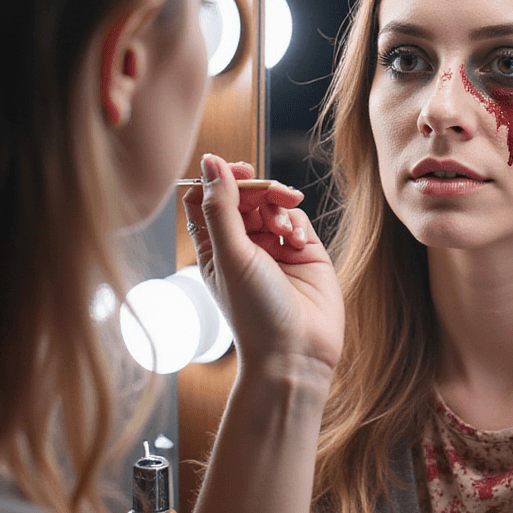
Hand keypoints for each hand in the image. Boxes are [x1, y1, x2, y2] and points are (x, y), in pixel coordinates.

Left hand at [183, 155, 343, 380]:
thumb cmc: (255, 313)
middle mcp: (242, 246)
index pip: (206, 199)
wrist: (297, 352)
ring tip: (285, 229)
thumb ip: (220, 206)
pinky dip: (297, 223)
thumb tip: (210, 160)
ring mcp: (274, 248)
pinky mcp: (305, 252)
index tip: (234, 171)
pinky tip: (297, 243)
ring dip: (278, 205)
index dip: (218, 179)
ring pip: (272, 203)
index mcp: (213, 248)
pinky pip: (297, 219)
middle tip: (269, 191)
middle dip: (256, 188)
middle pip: (243, 195)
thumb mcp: (229, 255)